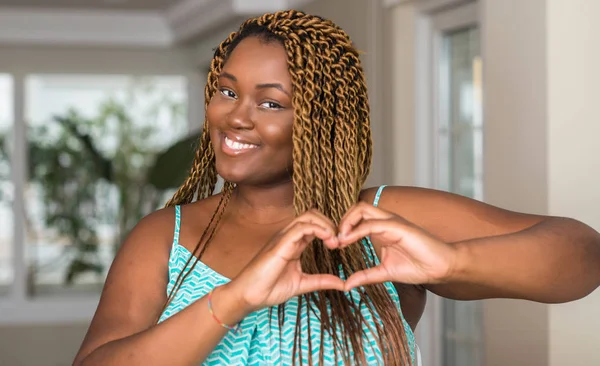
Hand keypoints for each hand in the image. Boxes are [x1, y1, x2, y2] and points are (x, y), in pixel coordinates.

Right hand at [226, 209, 344, 313]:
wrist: (249, 296)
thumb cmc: (269, 289)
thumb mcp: (302, 284)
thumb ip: (321, 281)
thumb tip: (342, 284)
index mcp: (294, 243)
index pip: (314, 224)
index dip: (330, 230)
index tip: (340, 245)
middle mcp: (288, 236)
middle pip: (312, 215)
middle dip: (330, 223)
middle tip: (340, 242)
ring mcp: (283, 238)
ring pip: (308, 216)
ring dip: (326, 225)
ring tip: (335, 242)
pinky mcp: (280, 244)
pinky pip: (300, 228)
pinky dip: (318, 230)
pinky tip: (327, 241)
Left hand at [337, 202, 458, 290]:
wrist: (441, 267)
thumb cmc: (418, 266)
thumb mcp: (384, 272)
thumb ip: (366, 276)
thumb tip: (346, 284)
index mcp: (381, 228)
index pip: (357, 217)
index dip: (342, 228)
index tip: (333, 245)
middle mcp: (385, 221)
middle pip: (356, 207)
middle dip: (341, 221)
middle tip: (333, 241)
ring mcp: (392, 221)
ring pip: (362, 209)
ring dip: (345, 223)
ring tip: (338, 240)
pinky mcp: (398, 226)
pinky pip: (371, 224)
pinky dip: (356, 231)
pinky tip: (347, 241)